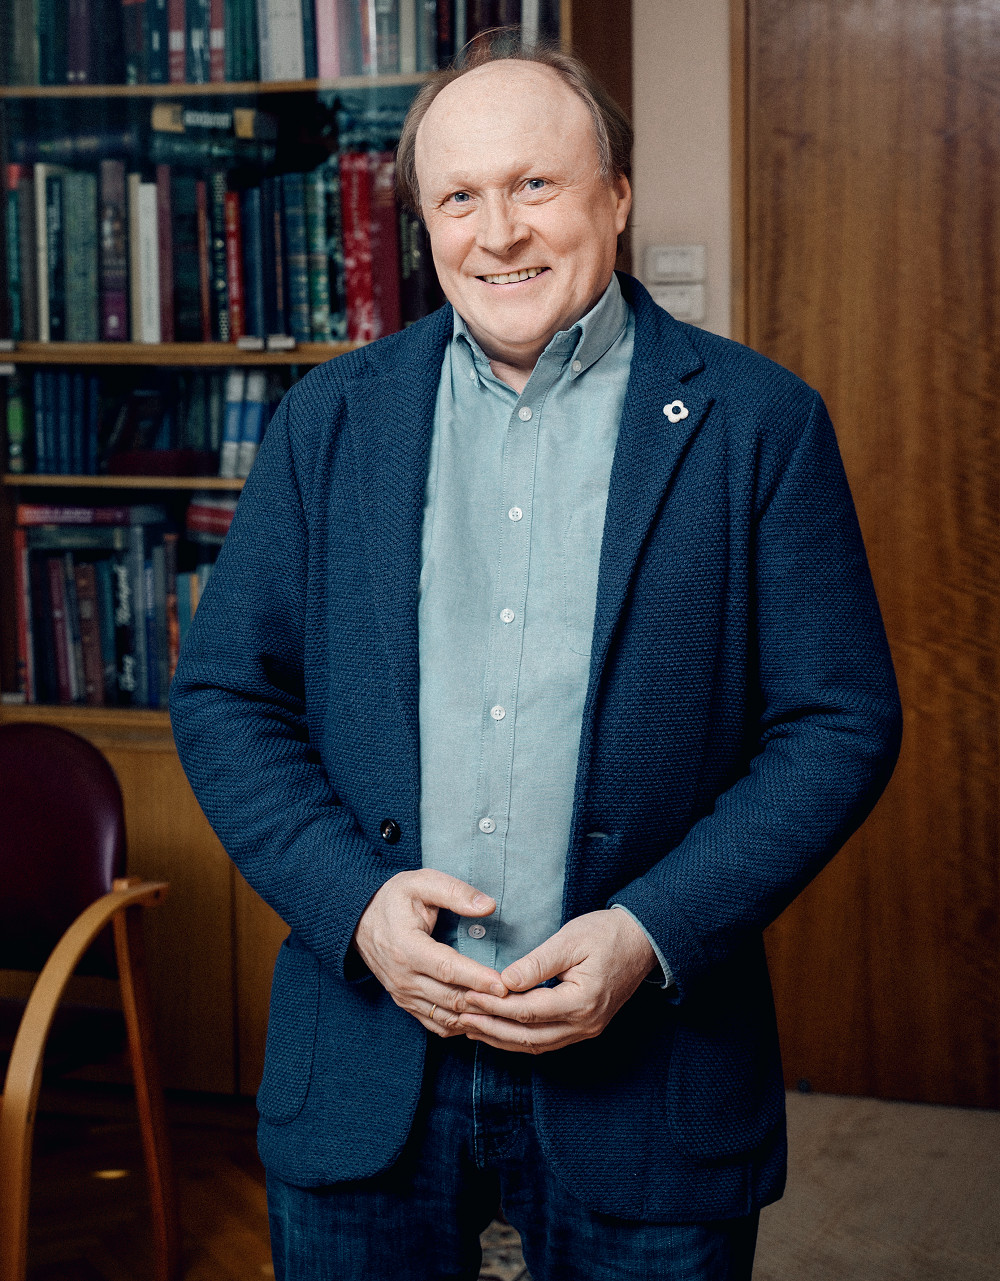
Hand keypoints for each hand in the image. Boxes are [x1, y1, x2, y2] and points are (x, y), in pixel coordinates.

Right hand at [352, 869, 507, 1037]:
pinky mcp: (406, 1003)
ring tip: (506, 1014)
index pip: (447, 968)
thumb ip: (455, 892)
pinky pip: (435, 1024)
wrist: (359, 920)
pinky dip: (460, 1027)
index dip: (477, 978)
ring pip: (445, 1016)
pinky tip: (483, 1019)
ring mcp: (403, 994)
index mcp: (406, 947)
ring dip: (475, 1018)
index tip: (504, 984)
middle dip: (484, 1003)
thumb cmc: (394, 898)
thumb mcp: (421, 883)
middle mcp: (403, 977)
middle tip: (517, 1002)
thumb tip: (488, 905)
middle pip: (449, 998)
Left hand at [455, 909, 656, 1053]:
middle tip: (459, 1015)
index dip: (494, 1005)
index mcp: (582, 1001)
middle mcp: (585, 1024)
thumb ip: (537, 963)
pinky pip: (545, 1042)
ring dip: (500, 1038)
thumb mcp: (570, 940)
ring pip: (535, 1045)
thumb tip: (504, 982)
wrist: (642, 941)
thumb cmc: (606, 934)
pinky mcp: (583, 1028)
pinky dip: (518, 1039)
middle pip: (528, 1036)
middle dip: (490, 1027)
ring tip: (469, 1026)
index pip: (528, 1010)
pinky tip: (497, 1031)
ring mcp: (586, 1030)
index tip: (468, 993)